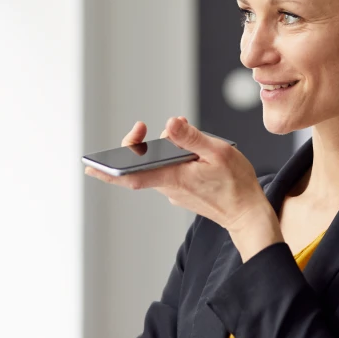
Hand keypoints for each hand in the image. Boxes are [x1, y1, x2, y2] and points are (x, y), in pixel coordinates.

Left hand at [85, 117, 277, 240]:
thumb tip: (170, 123)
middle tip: (141, 128)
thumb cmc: (237, 184)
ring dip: (161, 150)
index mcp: (173, 177)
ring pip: (157, 168)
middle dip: (138, 145)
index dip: (107, 171)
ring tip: (180, 132)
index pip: (131, 176)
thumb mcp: (218, 152)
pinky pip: (169, 173)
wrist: (248, 214)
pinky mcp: (183, 193)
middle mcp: (169, 187)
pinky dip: (172, 159)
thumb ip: (191, 137)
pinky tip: (189, 150)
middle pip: (142, 166)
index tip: (90, 164)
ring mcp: (175, 192)